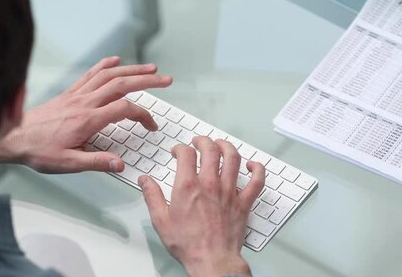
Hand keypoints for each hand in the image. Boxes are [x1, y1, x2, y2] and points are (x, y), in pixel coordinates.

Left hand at [0, 56, 171, 172]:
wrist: (13, 137)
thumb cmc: (38, 151)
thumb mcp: (69, 163)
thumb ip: (97, 163)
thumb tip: (120, 163)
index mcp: (87, 120)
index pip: (124, 109)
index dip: (143, 115)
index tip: (151, 125)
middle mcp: (84, 102)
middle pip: (122, 84)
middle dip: (147, 80)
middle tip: (166, 79)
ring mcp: (77, 95)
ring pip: (109, 75)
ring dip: (132, 69)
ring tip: (150, 68)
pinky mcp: (69, 94)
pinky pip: (90, 74)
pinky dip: (105, 65)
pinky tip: (115, 60)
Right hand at [138, 137, 265, 276]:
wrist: (212, 260)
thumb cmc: (188, 244)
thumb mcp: (161, 220)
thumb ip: (152, 196)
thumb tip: (145, 180)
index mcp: (188, 186)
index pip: (186, 154)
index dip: (180, 148)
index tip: (178, 151)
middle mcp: (210, 184)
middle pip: (211, 149)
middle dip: (203, 140)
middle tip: (199, 142)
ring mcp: (229, 192)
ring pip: (233, 158)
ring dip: (227, 146)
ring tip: (221, 144)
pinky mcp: (243, 202)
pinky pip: (257, 181)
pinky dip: (257, 169)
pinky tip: (252, 165)